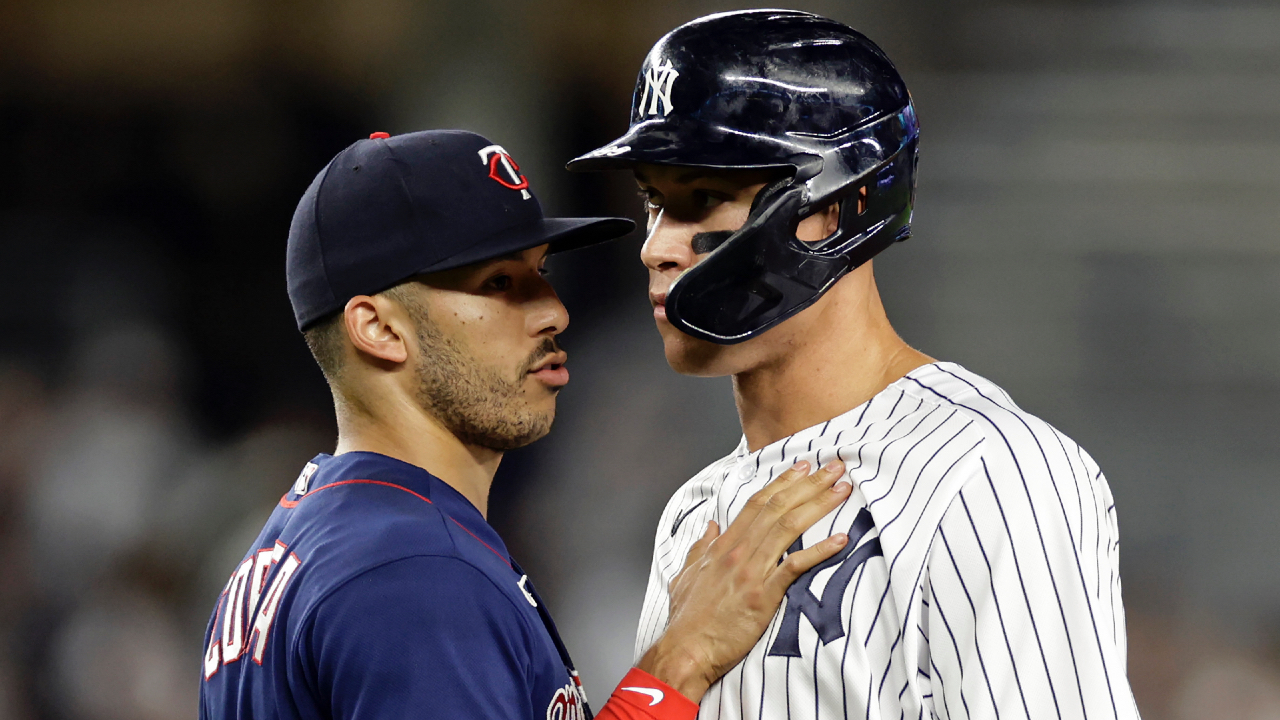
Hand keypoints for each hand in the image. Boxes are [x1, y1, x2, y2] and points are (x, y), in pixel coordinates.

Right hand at [636, 460, 851, 700]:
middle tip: (834, 467)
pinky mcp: (763, 595)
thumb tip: (710, 528)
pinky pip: (795, 566)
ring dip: (818, 505)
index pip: (757, 503)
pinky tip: (840, 539)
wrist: (686, 648)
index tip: (802, 467)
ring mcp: (751, 571)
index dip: (782, 482)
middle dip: (809, 483)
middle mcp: (738, 552)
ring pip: (788, 527)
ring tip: (841, 490)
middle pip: (778, 507)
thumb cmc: (687, 619)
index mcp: (722, 546)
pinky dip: (820, 550)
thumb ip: (700, 548)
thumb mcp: (685, 575)